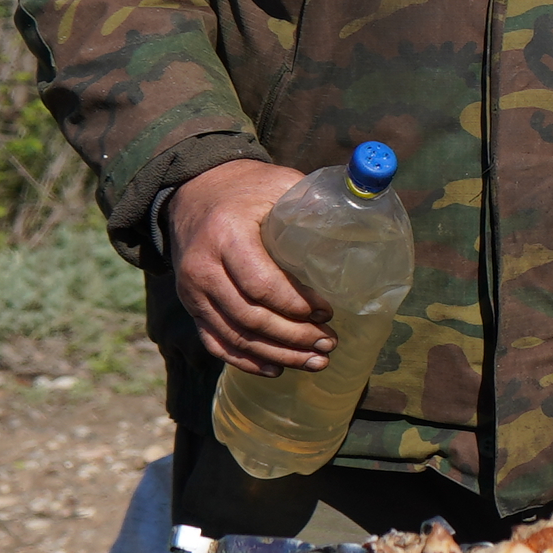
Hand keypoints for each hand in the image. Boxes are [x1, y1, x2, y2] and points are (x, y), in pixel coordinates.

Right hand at [167, 164, 329, 372]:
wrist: (192, 192)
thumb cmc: (246, 188)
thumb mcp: (278, 182)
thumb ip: (313, 200)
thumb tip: (362, 216)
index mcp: (226, 234)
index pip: (261, 284)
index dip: (297, 305)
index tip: (328, 312)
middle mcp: (202, 267)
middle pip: (250, 317)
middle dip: (294, 337)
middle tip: (329, 343)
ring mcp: (191, 290)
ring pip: (235, 336)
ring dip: (278, 354)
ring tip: (315, 361)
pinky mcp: (190, 305)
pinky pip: (215, 342)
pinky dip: (246, 361)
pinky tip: (276, 369)